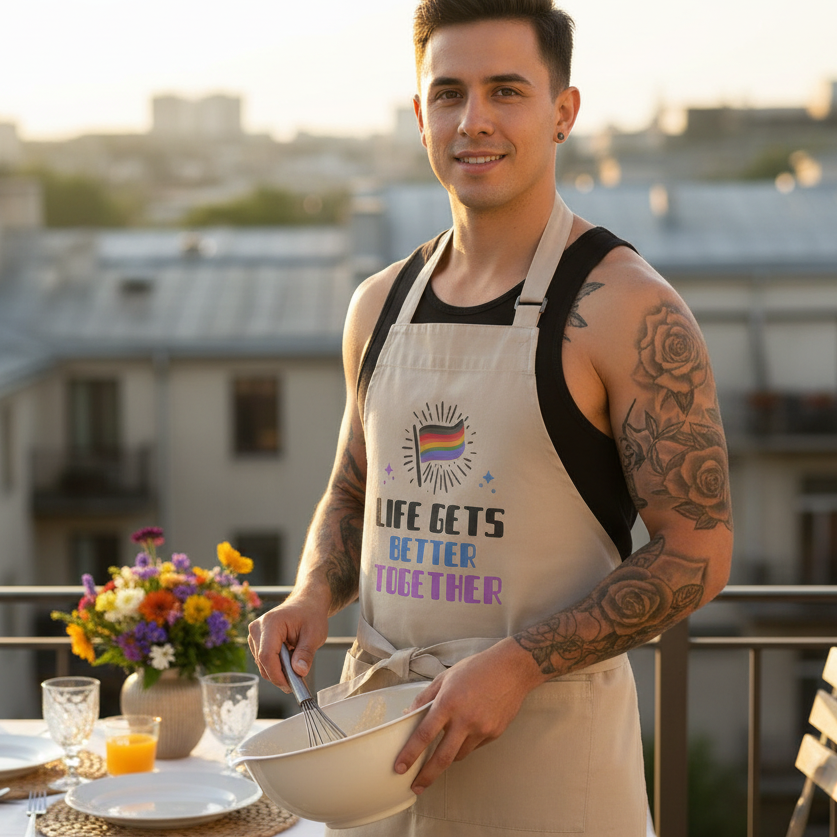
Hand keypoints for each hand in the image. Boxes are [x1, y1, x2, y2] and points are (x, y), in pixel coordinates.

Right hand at [248, 596, 328, 690]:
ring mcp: (254, 634)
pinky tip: (289, 660)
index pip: (266, 655)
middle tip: (298, 680)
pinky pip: (263, 660)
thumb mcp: (314, 634)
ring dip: (278, 670)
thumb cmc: (310, 615)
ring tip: (296, 665)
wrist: (306, 604)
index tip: (290, 685)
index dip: (277, 674)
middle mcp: (257, 628)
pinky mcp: (255, 640)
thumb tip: (299, 672)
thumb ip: (306, 653)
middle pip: (262, 661)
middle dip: (279, 675)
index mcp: (271, 623)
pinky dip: (275, 665)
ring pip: (262, 663)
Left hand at [393, 639, 541, 793]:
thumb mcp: (445, 677)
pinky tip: (467, 731)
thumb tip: (409, 714)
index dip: (410, 753)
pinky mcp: (494, 733)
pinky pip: (474, 746)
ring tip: (444, 748)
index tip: (400, 767)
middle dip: (427, 775)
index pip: (424, 734)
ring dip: (448, 756)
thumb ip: (425, 697)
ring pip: (459, 754)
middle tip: (416, 785)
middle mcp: (465, 719)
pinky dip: (466, 744)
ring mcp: (482, 729)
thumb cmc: (477, 669)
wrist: (511, 669)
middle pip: (442, 757)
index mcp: (448, 702)